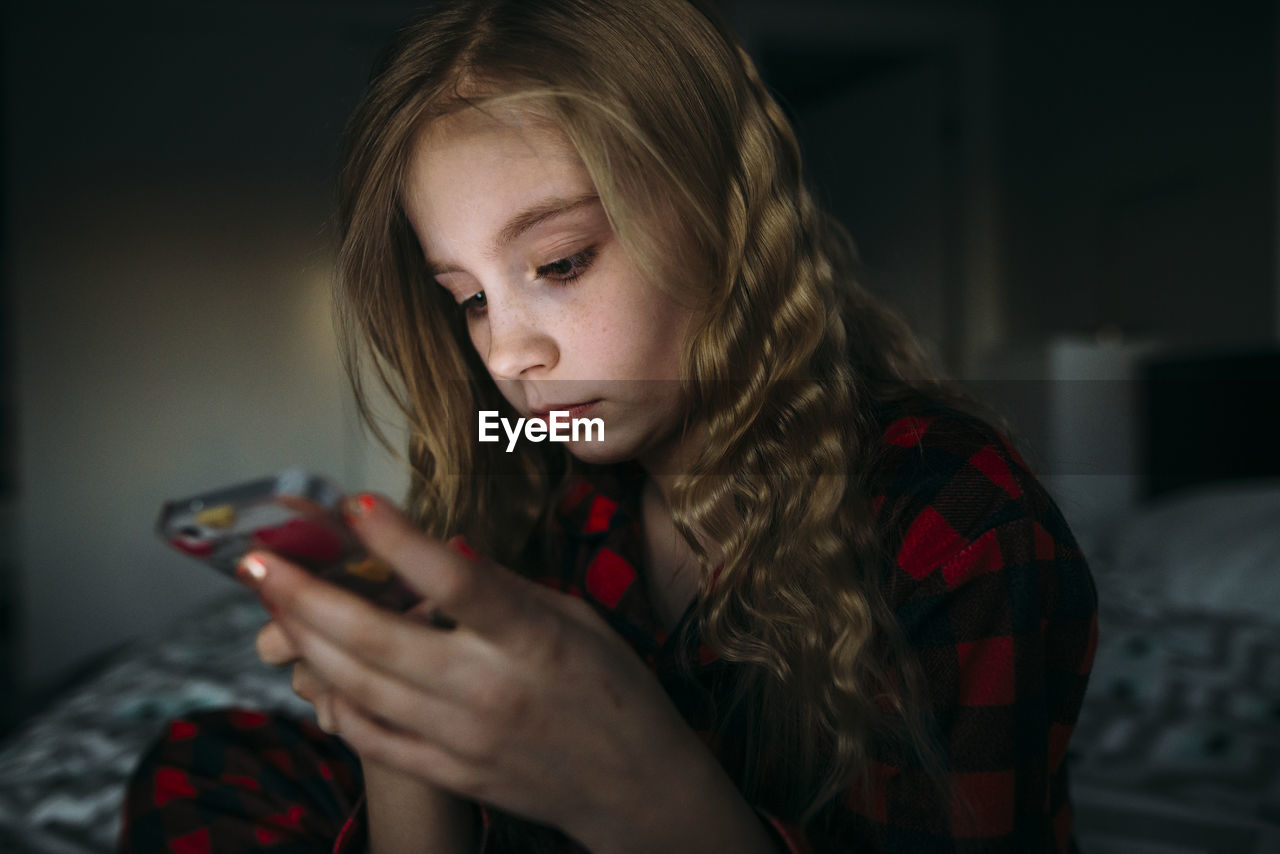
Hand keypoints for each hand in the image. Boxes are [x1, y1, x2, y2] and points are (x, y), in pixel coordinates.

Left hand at [237, 493, 721, 849]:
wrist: (634, 785)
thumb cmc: (612, 688)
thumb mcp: (576, 619)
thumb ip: (506, 588)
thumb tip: (441, 549)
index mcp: (532, 638)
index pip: (455, 581)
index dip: (399, 540)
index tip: (352, 503)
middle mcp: (490, 688)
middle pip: (377, 638)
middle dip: (304, 595)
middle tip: (256, 560)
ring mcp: (463, 738)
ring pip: (359, 686)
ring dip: (303, 641)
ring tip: (270, 603)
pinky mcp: (450, 773)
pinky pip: (371, 736)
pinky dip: (332, 701)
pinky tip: (310, 668)